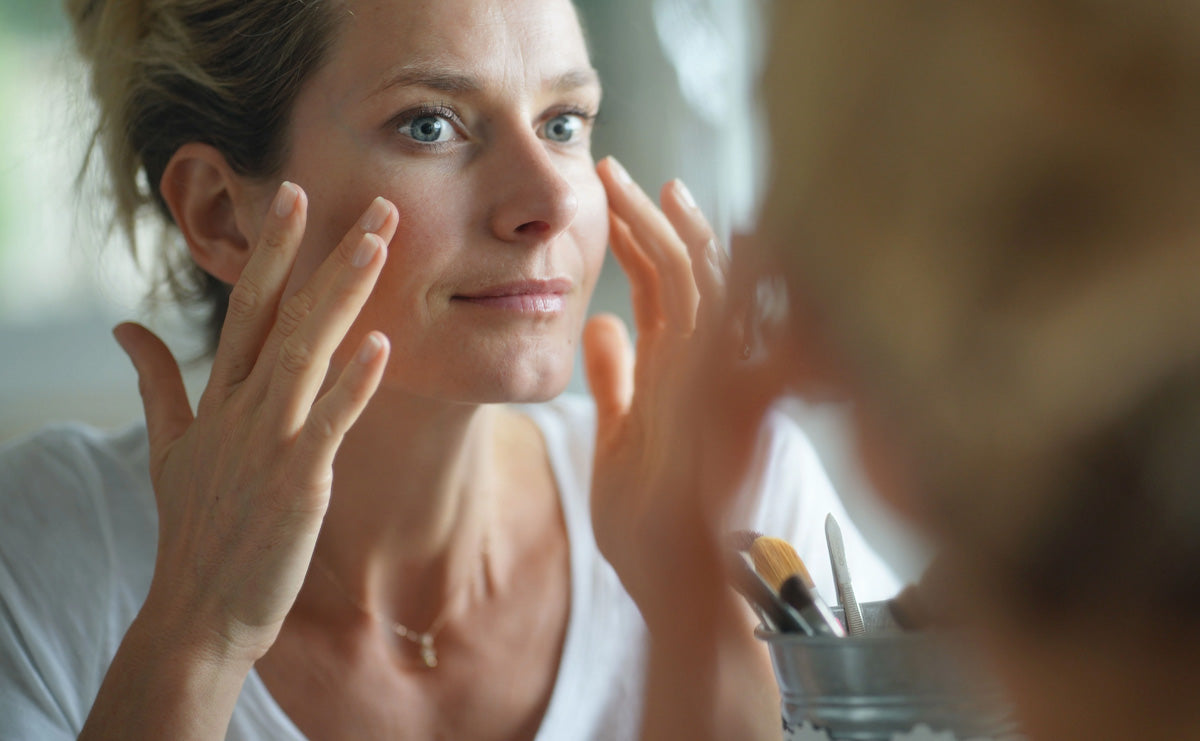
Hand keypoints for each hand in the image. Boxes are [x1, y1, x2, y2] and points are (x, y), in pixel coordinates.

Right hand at [113, 182, 394, 663]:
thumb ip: (155, 381)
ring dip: (344, 294)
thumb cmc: (194, 529)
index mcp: (220, 396)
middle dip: (326, 253)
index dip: (276, 250)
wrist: (196, 614)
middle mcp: (243, 408)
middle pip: (286, 314)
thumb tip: (125, 327)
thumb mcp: (167, 448)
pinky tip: (382, 343)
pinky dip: (354, 382)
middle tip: (374, 203)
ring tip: (380, 244)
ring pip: (307, 351)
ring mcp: (268, 441)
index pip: (249, 306)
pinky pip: (330, 421)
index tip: (299, 196)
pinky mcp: (296, 480)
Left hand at [585, 158, 790, 624]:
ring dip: (671, 235)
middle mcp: (703, 368)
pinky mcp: (722, 401)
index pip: (665, 289)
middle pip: (686, 273)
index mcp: (679, 372)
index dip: (642, 240)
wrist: (675, 584)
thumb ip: (615, 377)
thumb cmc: (650, 519)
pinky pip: (720, 328)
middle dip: (653, 220)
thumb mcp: (619, 435)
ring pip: (705, 288)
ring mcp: (716, 382)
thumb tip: (598, 322)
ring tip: (639, 188)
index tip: (619, 196)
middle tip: (618, 172)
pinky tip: (701, 235)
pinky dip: (716, 278)